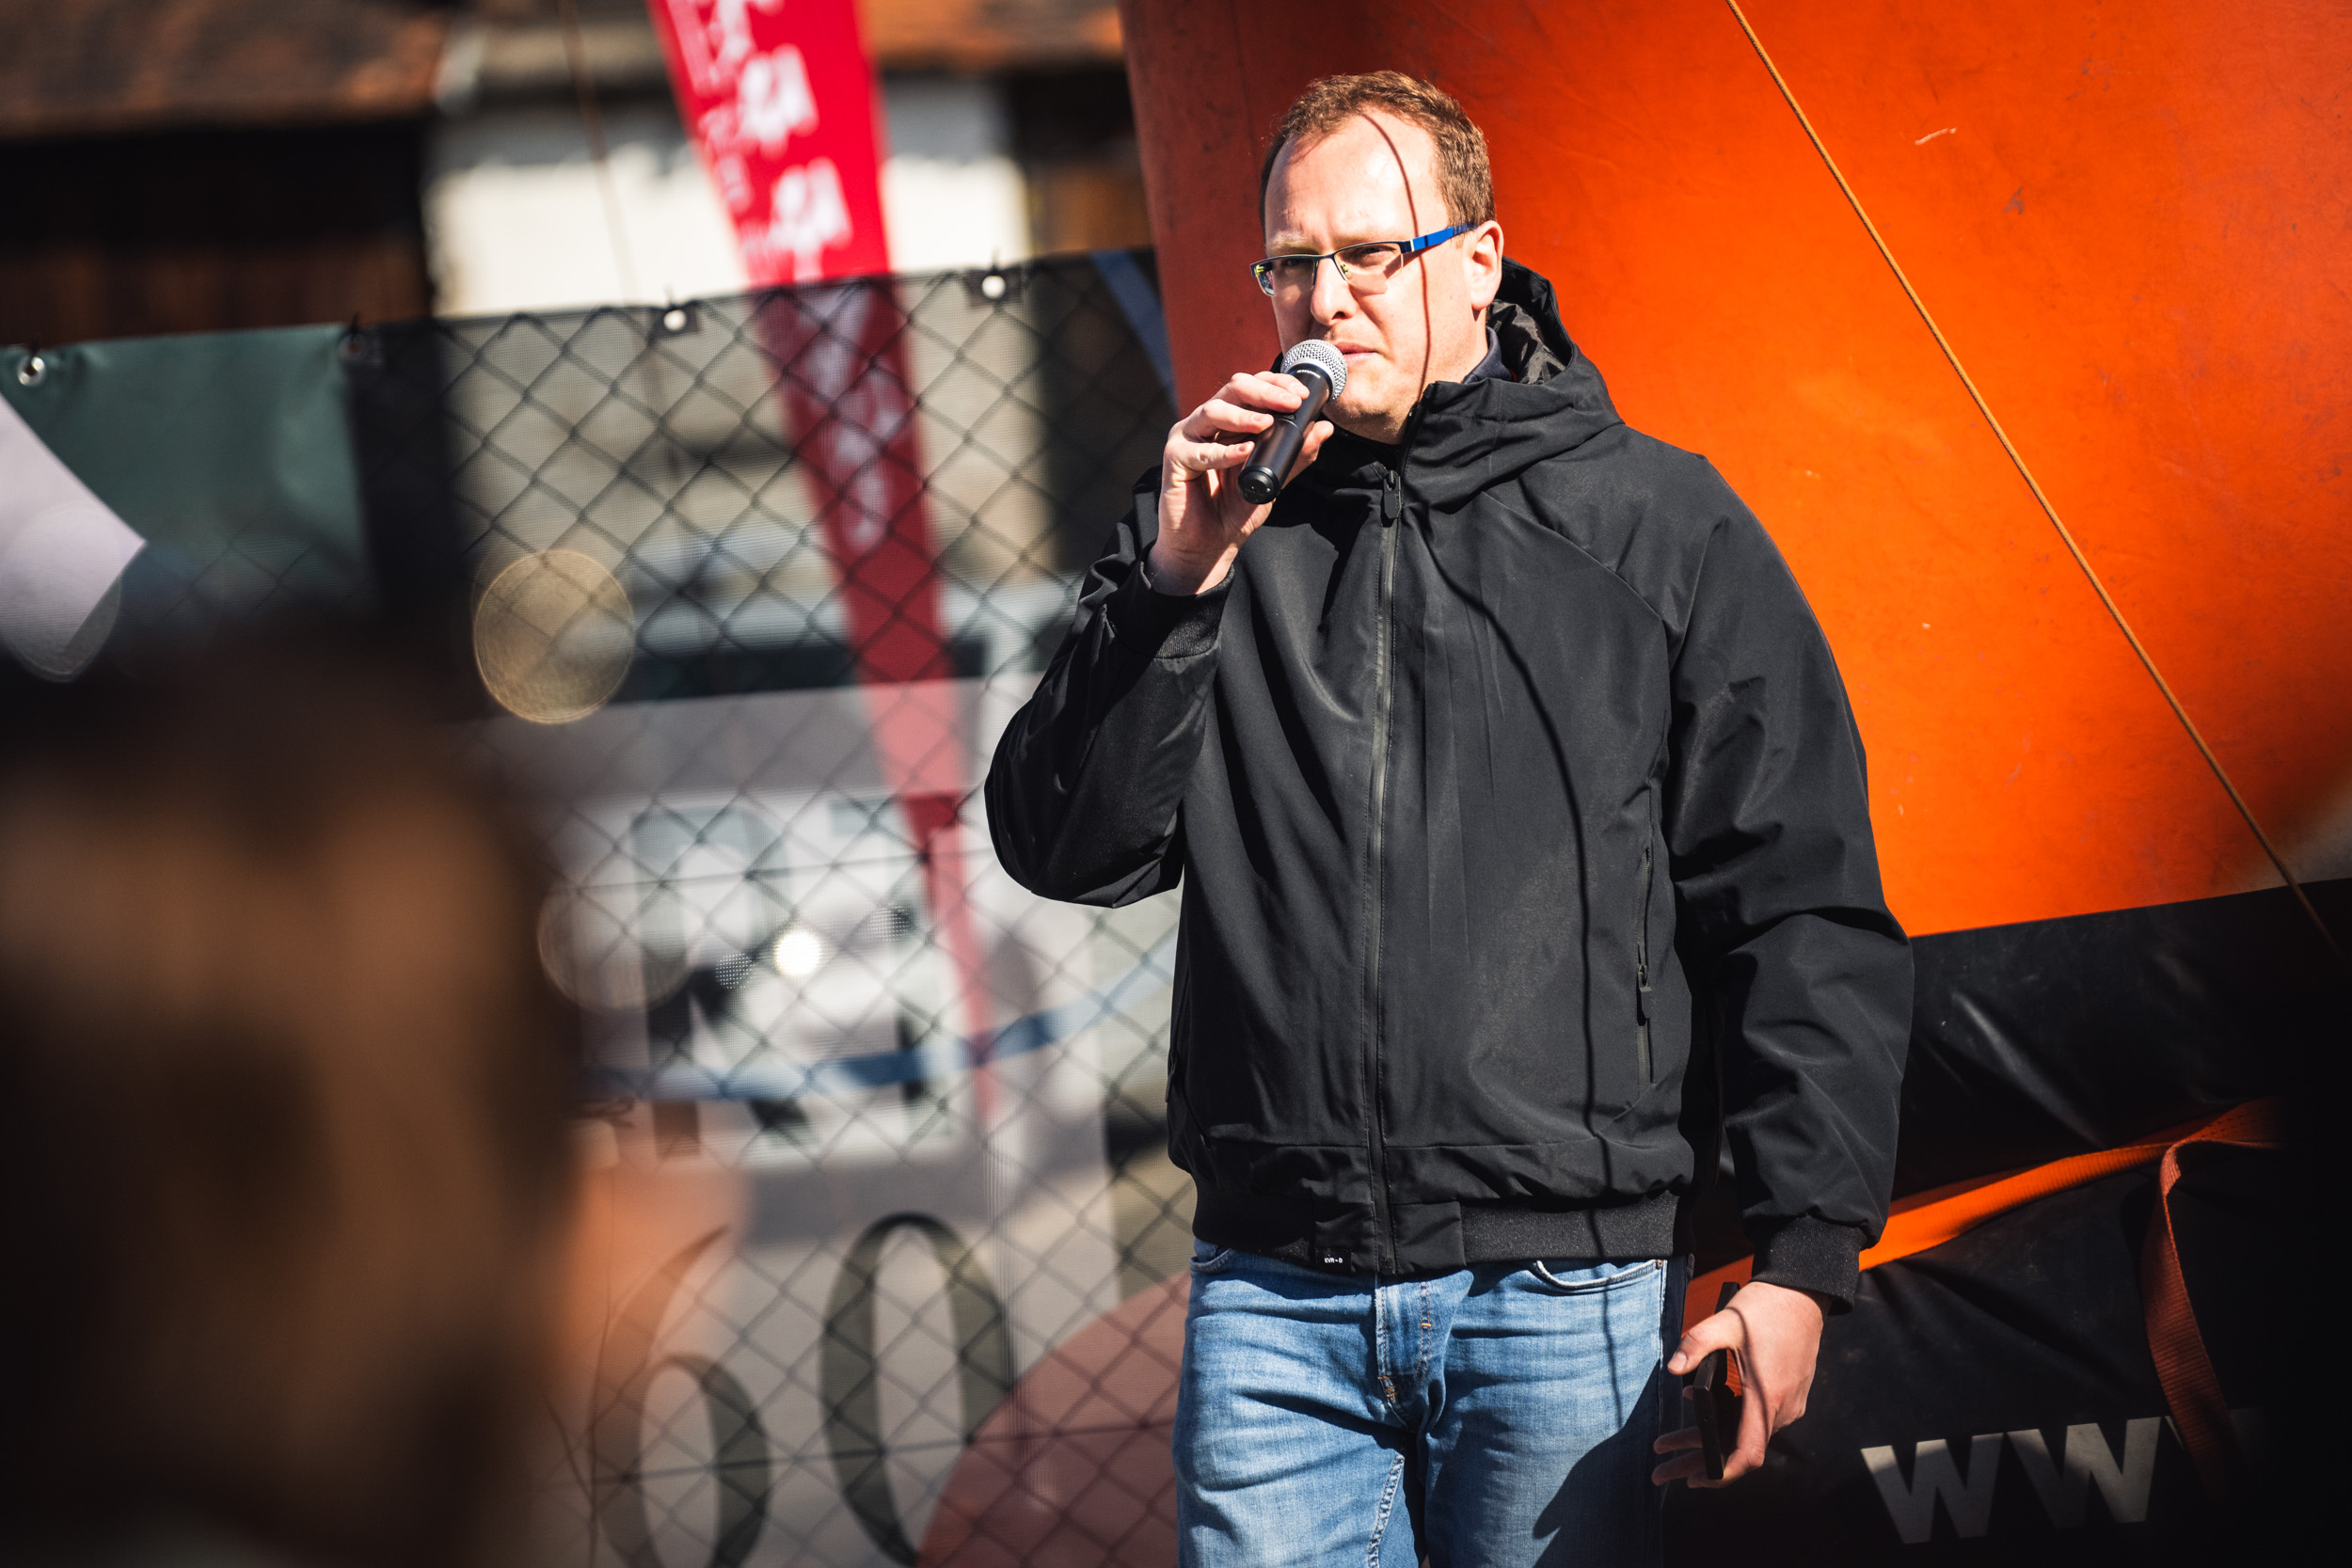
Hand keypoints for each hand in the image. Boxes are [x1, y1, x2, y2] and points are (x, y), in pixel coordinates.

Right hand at [1149, 370, 1334, 594]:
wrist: (1208, 546)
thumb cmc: (1233, 510)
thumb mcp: (1273, 480)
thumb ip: (1294, 455)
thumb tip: (1325, 428)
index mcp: (1229, 422)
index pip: (1252, 388)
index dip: (1276, 384)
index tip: (1301, 395)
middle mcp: (1208, 423)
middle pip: (1233, 389)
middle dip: (1265, 392)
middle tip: (1290, 402)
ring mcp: (1188, 438)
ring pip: (1213, 410)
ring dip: (1243, 415)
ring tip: (1267, 424)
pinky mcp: (1175, 459)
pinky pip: (1199, 450)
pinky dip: (1224, 451)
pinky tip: (1245, 452)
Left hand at [1651, 1279, 1823, 1486]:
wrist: (1803, 1293)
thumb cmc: (1767, 1308)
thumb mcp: (1725, 1321)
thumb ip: (1696, 1345)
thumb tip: (1674, 1368)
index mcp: (1767, 1398)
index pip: (1748, 1455)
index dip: (1722, 1473)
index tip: (1697, 1480)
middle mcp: (1783, 1408)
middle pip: (1741, 1448)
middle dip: (1699, 1461)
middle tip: (1662, 1469)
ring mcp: (1789, 1402)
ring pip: (1748, 1433)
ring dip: (1712, 1438)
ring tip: (1672, 1444)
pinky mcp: (1789, 1393)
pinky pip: (1759, 1417)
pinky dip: (1731, 1419)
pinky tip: (1704, 1404)